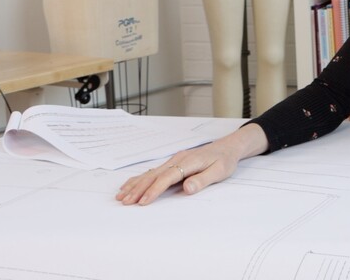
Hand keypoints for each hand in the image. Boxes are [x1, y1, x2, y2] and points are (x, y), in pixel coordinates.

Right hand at [116, 123, 267, 205]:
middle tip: (126, 202)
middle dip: (138, 189)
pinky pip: (153, 172)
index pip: (168, 177)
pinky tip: (130, 185)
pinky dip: (140, 179)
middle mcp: (178, 159)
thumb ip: (203, 179)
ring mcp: (174, 160)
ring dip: (135, 185)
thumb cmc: (224, 160)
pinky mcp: (173, 163)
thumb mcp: (220, 171)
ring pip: (150, 173)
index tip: (143, 201)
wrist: (227, 147)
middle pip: (154, 175)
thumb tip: (187, 188)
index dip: (154, 190)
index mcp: (188, 161)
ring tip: (121, 196)